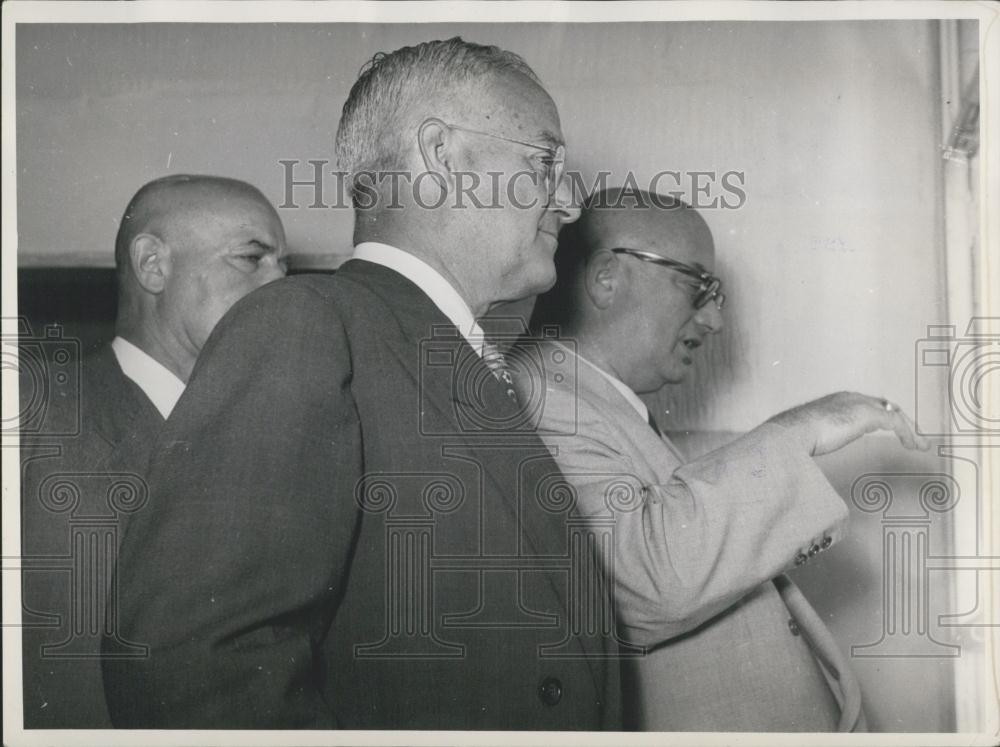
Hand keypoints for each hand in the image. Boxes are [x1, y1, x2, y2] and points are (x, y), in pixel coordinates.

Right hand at [767, 391, 930, 455]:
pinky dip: (908, 434)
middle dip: (901, 420)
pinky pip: (897, 423)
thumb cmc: (796, 436)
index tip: (890, 429)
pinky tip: (912, 446)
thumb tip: (818, 449)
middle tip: (912, 435)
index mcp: (839, 400)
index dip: (882, 417)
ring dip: (910, 429)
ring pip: (894, 413)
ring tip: (919, 443)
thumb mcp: (813, 434)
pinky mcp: (869, 415)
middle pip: (885, 406)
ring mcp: (861, 404)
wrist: (793, 431)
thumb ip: (824, 436)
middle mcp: (852, 398)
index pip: (868, 405)